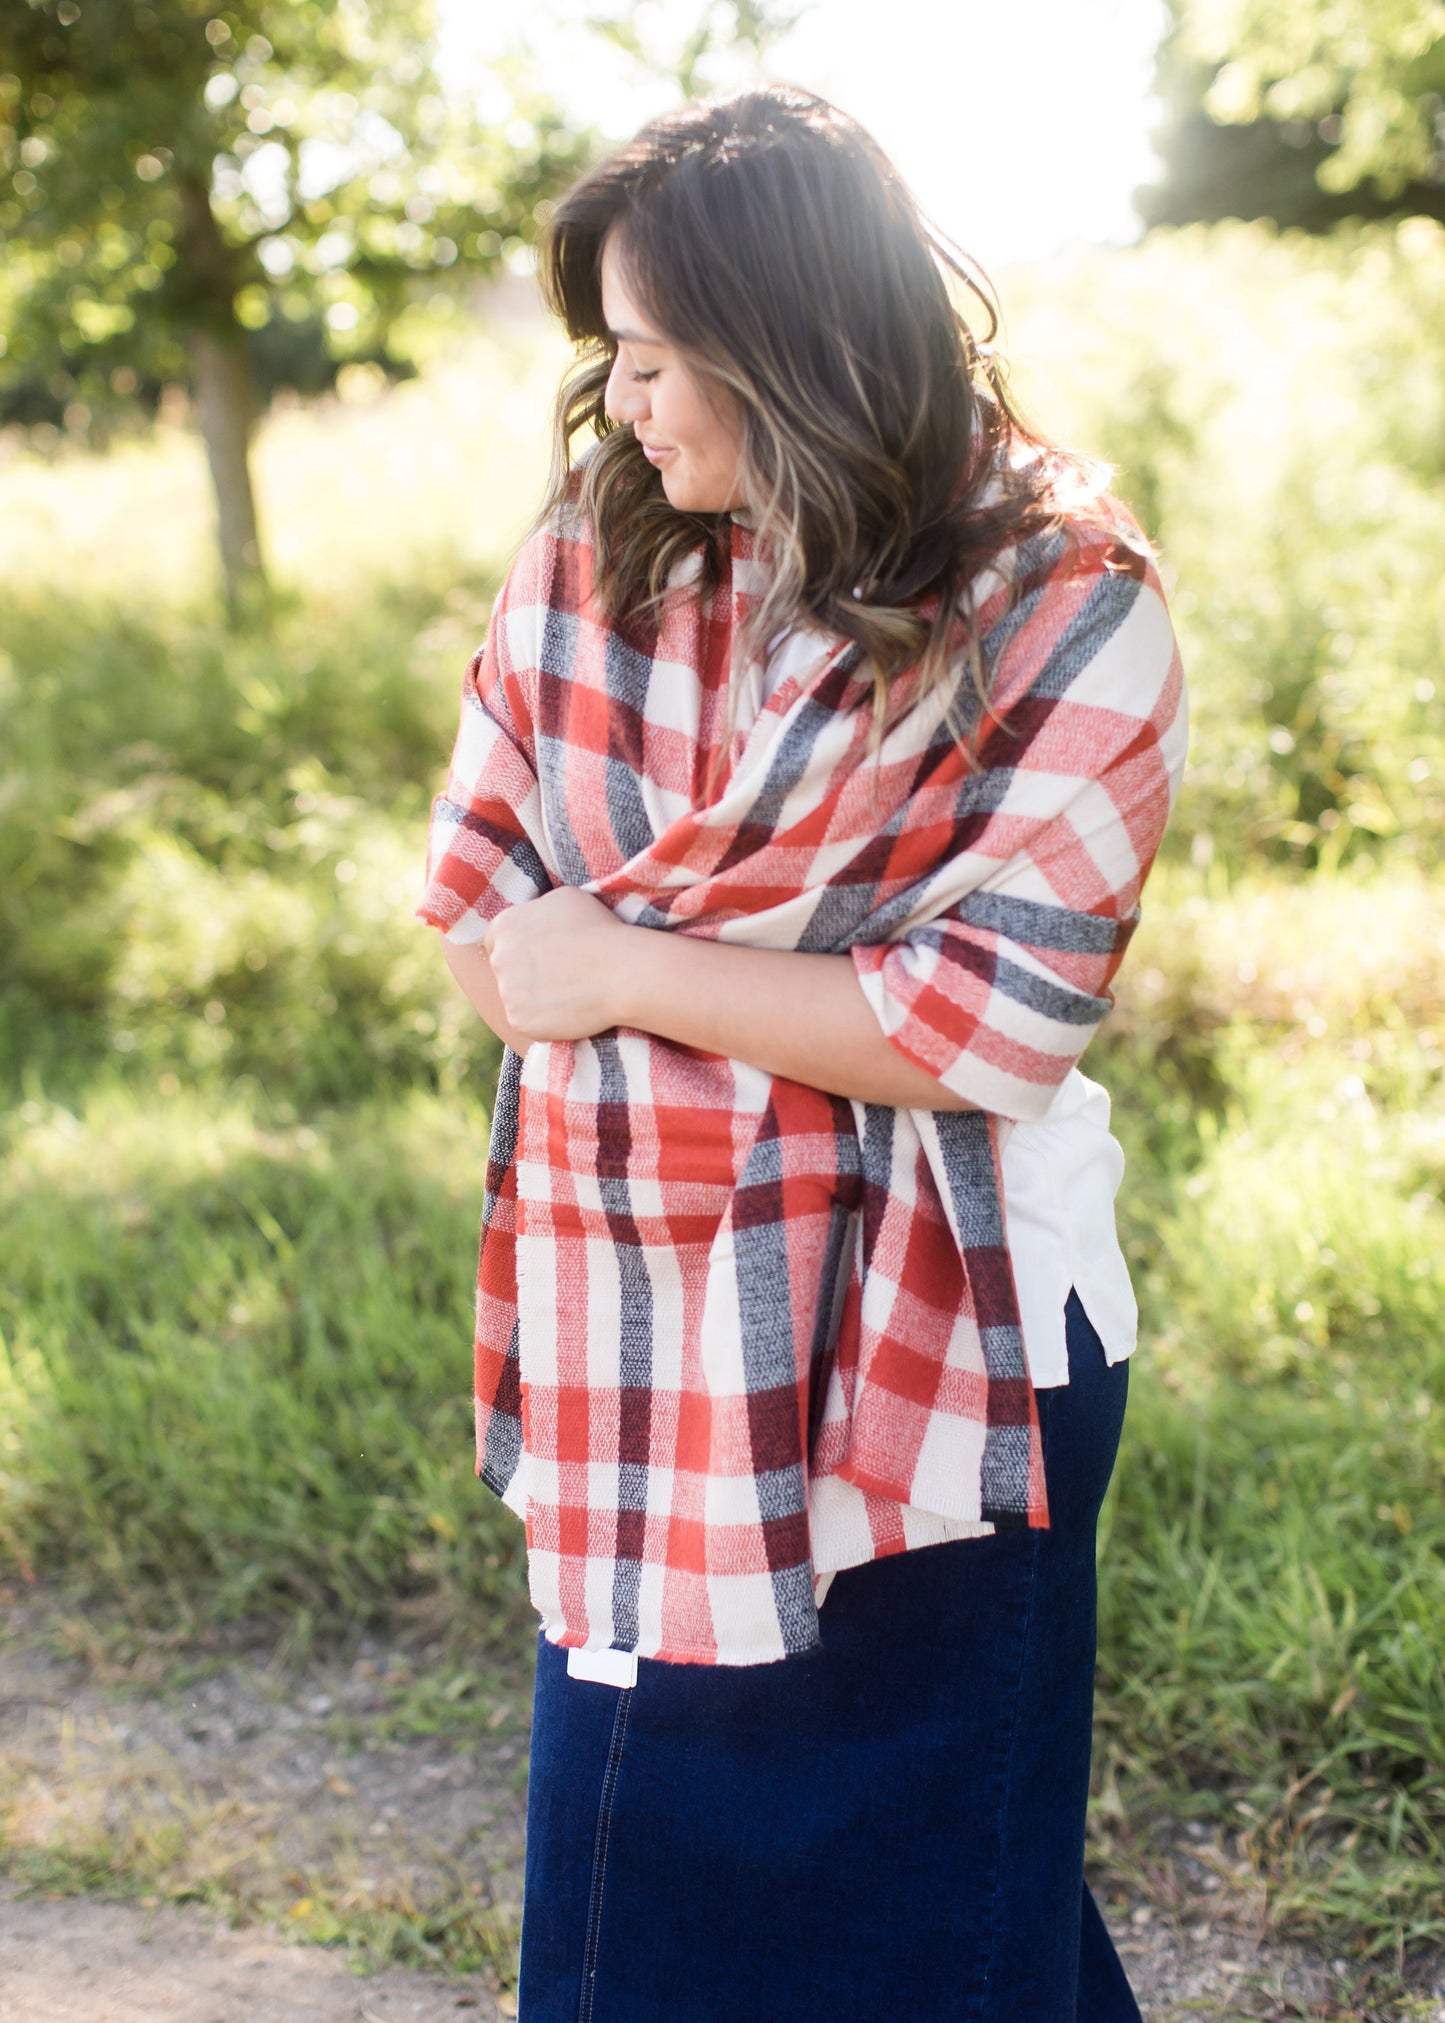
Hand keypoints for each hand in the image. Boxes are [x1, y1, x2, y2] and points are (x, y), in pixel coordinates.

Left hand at [482, 888, 633, 1042]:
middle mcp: (498, 959)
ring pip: (515, 997)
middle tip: (558, 975)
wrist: (620, 972)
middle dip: (524, 972)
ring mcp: (506, 993)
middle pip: (504, 969)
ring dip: (535, 998)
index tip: (540, 955)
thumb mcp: (564, 898)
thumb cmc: (598, 929)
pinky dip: (544, 1020)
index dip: (520, 948)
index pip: (496, 940)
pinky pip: (528, 1021)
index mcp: (505, 926)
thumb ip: (538, 910)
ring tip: (568, 994)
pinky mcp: (519, 1021)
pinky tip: (568, 1010)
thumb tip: (535, 919)